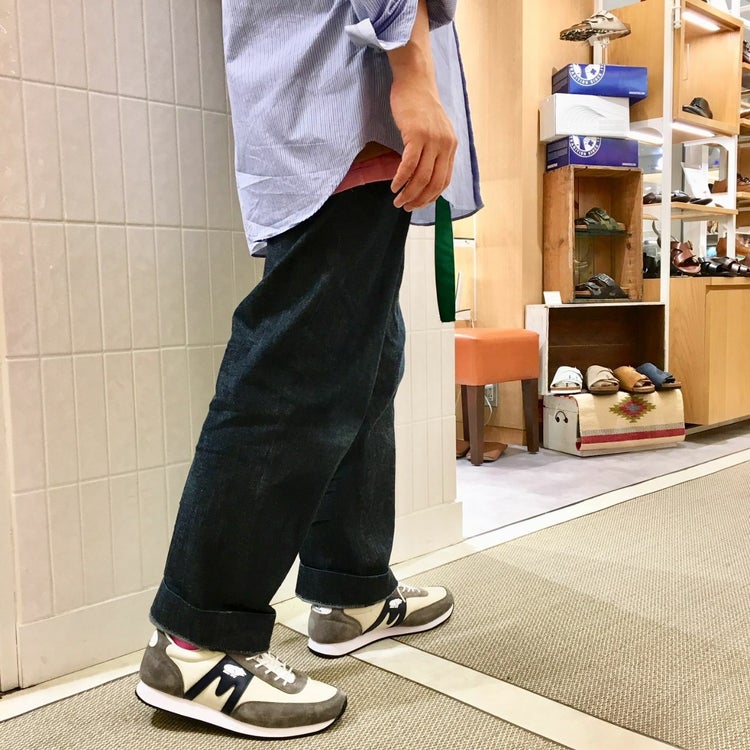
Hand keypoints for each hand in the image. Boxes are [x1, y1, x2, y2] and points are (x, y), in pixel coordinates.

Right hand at [389, 79, 456, 210]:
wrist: (415, 80)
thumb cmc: (420, 105)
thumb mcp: (434, 130)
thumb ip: (434, 150)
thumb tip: (424, 175)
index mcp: (451, 145)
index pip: (444, 180)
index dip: (431, 197)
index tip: (419, 205)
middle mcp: (445, 144)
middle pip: (434, 183)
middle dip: (419, 200)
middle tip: (406, 207)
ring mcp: (432, 139)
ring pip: (421, 177)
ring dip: (408, 193)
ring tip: (398, 201)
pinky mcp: (417, 134)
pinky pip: (409, 164)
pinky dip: (401, 178)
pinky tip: (394, 185)